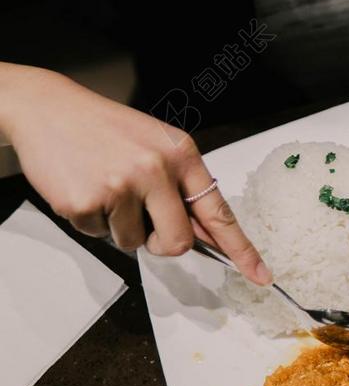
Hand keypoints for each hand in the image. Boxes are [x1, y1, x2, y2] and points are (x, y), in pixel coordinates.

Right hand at [0, 63, 271, 284]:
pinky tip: (83, 188)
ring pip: (134, 244)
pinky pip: (98, 235)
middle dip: (161, 243)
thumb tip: (207, 236)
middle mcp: (157, 168)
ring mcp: (122, 185)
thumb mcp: (157, 146)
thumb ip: (182, 188)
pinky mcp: (88, 200)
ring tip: (105, 189)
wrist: (48, 108)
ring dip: (119, 228)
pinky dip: (91, 221)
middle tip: (142, 221)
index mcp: (182, 154)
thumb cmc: (108, 130)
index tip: (262, 276)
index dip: (242, 249)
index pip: (219, 212)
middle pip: (178, 243)